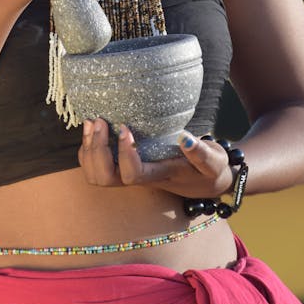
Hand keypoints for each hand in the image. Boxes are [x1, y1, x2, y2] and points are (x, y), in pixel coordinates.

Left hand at [78, 119, 233, 198]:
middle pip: (105, 179)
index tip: (125, 126)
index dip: (124, 154)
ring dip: (89, 149)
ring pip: (97, 176)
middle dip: (97, 151)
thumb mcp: (214, 162)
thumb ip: (202, 153)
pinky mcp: (126, 167)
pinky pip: (97, 166)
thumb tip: (185, 139)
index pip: (133, 175)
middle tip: (100, 121)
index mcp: (159, 176)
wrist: (208, 181)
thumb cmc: (210, 170)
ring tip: (92, 122)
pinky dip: (88, 148)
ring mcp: (130, 174)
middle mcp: (140, 178)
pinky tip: (93, 128)